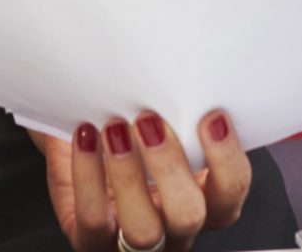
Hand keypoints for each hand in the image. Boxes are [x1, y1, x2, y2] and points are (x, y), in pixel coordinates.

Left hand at [37, 111, 253, 251]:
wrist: (71, 148)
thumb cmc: (123, 132)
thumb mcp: (153, 123)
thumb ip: (173, 111)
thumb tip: (179, 66)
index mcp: (202, 200)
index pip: (230, 193)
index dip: (226, 159)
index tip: (212, 117)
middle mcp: (174, 228)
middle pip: (189, 216)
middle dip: (171, 166)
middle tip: (151, 121)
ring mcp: (133, 240)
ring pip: (144, 230)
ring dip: (129, 176)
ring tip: (114, 129)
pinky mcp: (91, 240)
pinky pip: (94, 219)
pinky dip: (89, 177)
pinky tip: (86, 138)